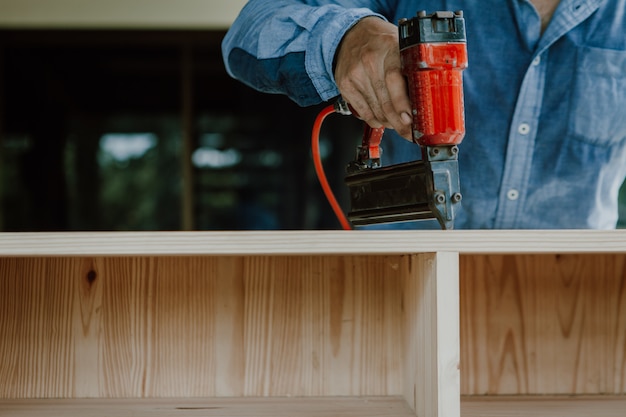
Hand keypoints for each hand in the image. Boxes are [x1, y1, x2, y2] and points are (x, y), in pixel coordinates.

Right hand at [334, 17, 412, 139]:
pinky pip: (364, 113)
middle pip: (385, 102)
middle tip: (410, 132)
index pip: (394, 80)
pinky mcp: (345, 86)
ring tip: (398, 124)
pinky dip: (375, 120)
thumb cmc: (380, 42)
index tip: (411, 120)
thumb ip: (412, 69)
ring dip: (389, 122)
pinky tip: (382, 119)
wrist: (351, 34)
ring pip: (376, 111)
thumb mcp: (401, 46)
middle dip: (400, 123)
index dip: (402, 104)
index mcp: (389, 48)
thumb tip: (427, 100)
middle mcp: (369, 61)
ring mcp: (355, 74)